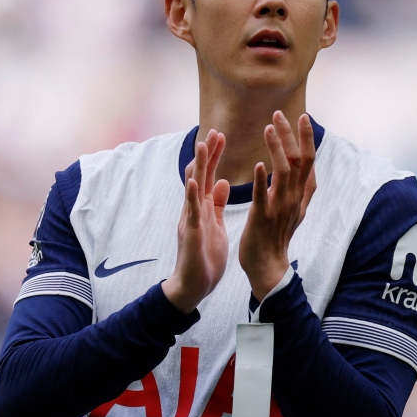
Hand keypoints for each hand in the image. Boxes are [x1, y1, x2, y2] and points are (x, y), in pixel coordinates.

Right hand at [162, 130, 230, 313]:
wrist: (194, 286)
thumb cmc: (205, 257)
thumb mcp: (215, 224)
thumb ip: (217, 203)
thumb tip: (224, 182)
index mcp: (203, 207)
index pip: (209, 176)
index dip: (213, 156)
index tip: (221, 135)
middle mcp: (194, 209)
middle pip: (201, 175)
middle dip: (207, 154)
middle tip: (215, 131)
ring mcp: (191, 219)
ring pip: (194, 188)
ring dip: (198, 167)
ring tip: (202, 146)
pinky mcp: (192, 233)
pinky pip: (192, 212)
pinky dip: (192, 196)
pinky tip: (194, 182)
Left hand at [239, 112, 316, 300]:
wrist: (268, 267)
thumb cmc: (277, 237)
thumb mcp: (296, 210)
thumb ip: (301, 189)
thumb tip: (308, 171)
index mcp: (300, 196)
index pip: (309, 161)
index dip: (307, 138)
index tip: (302, 116)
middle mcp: (294, 199)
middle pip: (299, 161)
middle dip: (292, 135)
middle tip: (279, 113)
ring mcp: (280, 208)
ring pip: (283, 172)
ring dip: (276, 148)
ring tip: (269, 127)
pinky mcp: (262, 218)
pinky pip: (264, 196)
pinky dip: (262, 180)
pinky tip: (258, 164)